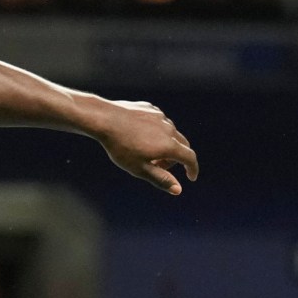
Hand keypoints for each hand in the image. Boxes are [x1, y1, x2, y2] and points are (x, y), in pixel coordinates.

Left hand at [83, 98, 197, 193]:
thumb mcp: (139, 168)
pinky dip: (156, 132)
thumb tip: (178, 190)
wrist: (104, 119)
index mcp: (169, 145)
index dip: (193, 169)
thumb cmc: (120, 147)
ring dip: (165, 145)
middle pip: (182, 145)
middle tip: (158, 167)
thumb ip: (160, 179)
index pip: (190, 158)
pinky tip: (140, 136)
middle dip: (175, 159)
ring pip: (170, 133)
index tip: (191, 177)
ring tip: (145, 152)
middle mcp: (169, 128)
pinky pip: (159, 122)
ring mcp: (160, 116)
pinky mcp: (150, 108)